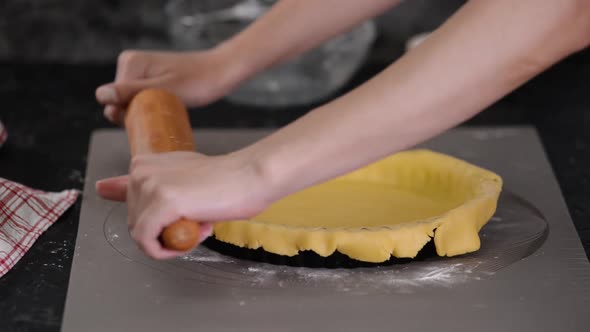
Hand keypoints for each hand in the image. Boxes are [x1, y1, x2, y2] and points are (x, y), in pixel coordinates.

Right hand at [95, 49, 241, 123]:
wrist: (220, 73)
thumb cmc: (198, 82)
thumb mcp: (164, 90)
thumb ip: (131, 92)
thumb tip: (101, 96)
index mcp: (129, 63)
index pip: (113, 99)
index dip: (127, 114)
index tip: (150, 118)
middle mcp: (130, 64)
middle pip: (120, 101)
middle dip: (135, 114)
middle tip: (161, 116)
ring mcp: (140, 71)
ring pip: (130, 102)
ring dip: (143, 113)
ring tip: (165, 113)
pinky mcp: (150, 79)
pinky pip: (140, 99)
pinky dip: (149, 109)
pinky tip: (163, 113)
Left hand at [95, 151, 271, 258]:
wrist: (250, 177)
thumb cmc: (224, 181)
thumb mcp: (179, 177)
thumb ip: (142, 185)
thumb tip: (99, 188)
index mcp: (143, 164)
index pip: (130, 203)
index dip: (155, 216)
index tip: (179, 211)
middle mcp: (141, 172)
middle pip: (135, 221)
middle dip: (164, 228)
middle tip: (199, 217)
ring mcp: (150, 186)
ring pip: (140, 234)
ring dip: (170, 239)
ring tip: (200, 221)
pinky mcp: (161, 203)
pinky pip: (147, 242)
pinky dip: (166, 250)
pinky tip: (191, 236)